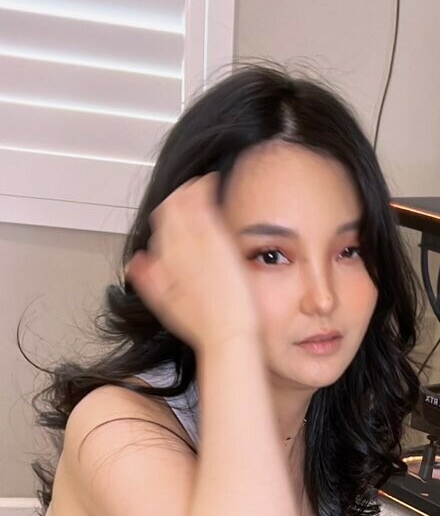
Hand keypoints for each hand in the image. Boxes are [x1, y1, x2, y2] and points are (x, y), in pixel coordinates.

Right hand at [126, 174, 258, 353]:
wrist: (225, 335)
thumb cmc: (202, 327)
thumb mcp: (165, 306)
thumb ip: (148, 281)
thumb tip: (137, 261)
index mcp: (163, 265)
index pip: (159, 230)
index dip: (164, 217)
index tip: (171, 210)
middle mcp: (175, 252)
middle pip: (168, 215)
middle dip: (175, 200)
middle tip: (184, 192)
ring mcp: (196, 246)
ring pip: (184, 207)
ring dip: (188, 191)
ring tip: (196, 182)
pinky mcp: (216, 243)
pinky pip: (204, 207)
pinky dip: (204, 190)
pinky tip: (208, 180)